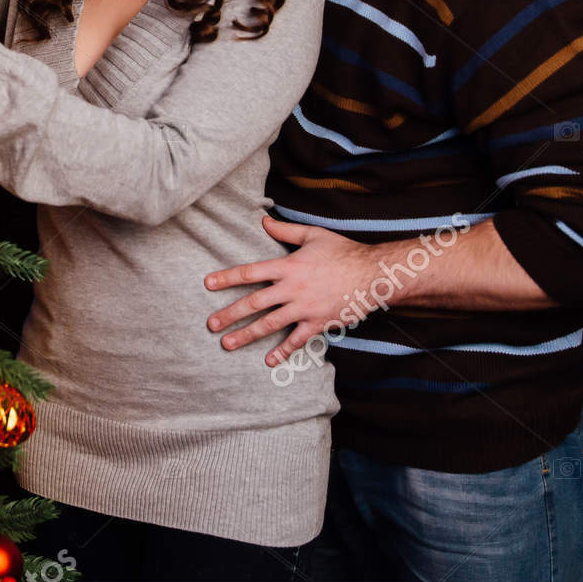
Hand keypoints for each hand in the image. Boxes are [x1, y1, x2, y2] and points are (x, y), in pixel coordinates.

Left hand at [203, 217, 385, 365]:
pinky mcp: (318, 323)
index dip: (227, 277)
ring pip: (270, 324)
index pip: (250, 272)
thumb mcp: (313, 235)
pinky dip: (283, 351)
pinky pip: (297, 340)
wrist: (374, 274)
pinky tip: (269, 360)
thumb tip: (263, 221)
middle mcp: (292, 289)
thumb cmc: (344, 251)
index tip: (208, 283)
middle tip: (211, 324)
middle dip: (229, 314)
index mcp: (288, 266)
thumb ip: (285, 231)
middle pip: (254, 303)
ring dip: (246, 335)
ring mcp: (305, 308)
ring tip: (227, 344)